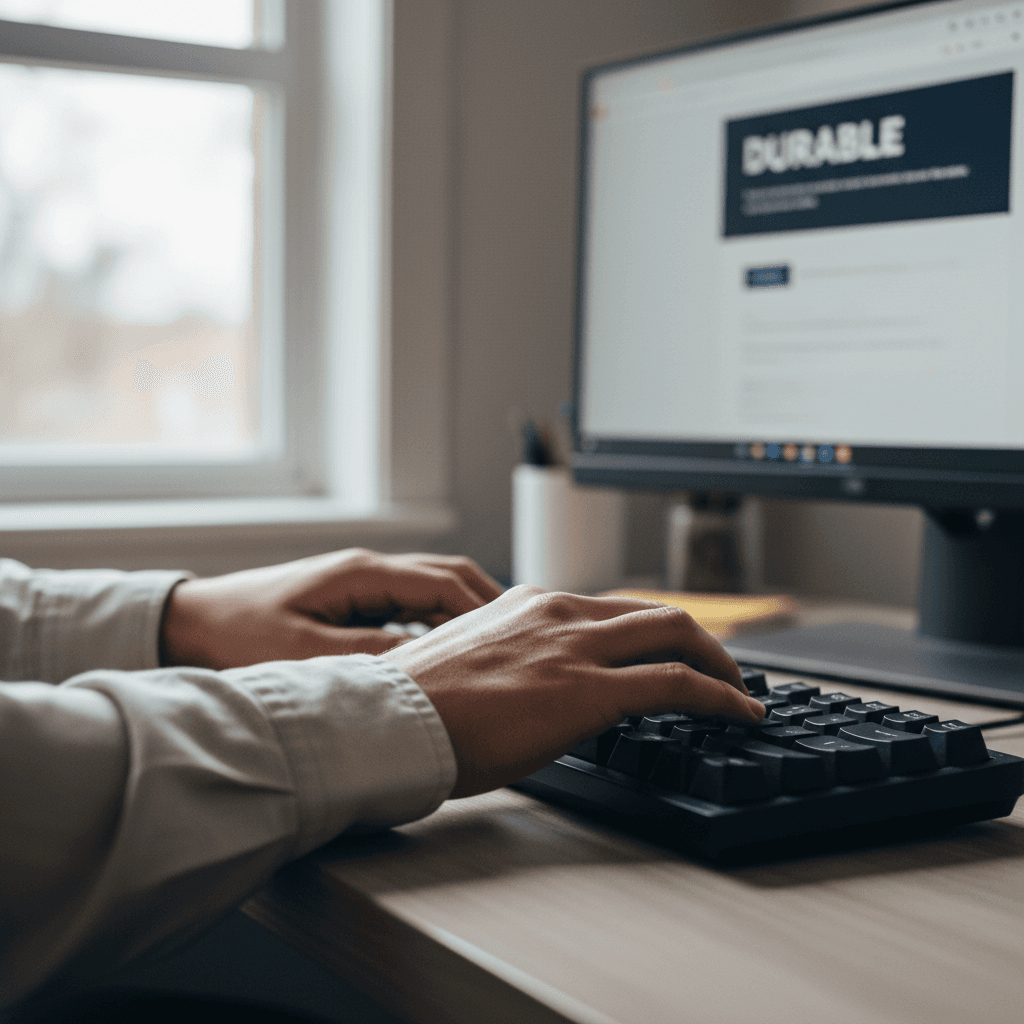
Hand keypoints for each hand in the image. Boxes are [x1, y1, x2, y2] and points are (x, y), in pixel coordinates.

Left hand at [161, 549, 503, 668]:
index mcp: (361, 573)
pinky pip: (411, 604)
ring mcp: (360, 582)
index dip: (483, 610)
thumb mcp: (304, 652)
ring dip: (466, 612)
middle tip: (520, 638)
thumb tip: (430, 662)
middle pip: (448, 576)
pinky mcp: (351, 600)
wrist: (189, 625)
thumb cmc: (235, 635)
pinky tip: (449, 650)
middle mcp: (367, 570)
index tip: (512, 639)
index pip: (443, 582)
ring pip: (432, 589)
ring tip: (497, 646)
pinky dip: (439, 621)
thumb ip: (370, 655)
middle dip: (487, 604)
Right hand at [383, 585, 764, 796]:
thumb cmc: (415, 706)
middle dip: (700, 640)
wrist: (391, 721)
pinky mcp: (588, 688)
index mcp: (528, 604)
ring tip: (738, 690)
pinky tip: (739, 712)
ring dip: (718, 662)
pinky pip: (677, 682)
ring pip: (676, 634)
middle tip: (721, 668)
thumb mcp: (471, 663)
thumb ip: (514, 662)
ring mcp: (576, 646)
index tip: (667, 653)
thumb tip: (535, 690)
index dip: (651, 633)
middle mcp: (558, 612)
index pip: (610, 610)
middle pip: (654, 614)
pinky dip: (720, 694)